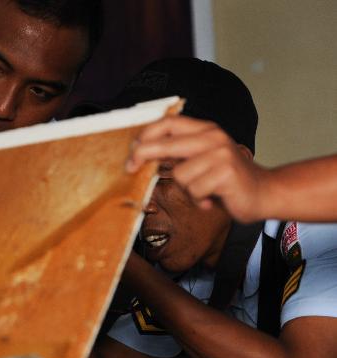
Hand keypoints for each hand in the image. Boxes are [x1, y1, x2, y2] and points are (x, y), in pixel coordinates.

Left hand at [127, 115, 269, 222]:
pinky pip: (194, 190)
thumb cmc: (226, 180)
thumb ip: (178, 153)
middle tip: (129, 167)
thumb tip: (142, 153)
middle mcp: (213, 137)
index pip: (170, 122)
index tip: (131, 150)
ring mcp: (221, 154)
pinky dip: (199, 200)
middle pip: (166, 143)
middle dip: (142, 156)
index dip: (146, 134)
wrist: (264, 193)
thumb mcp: (201, 159)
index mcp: (206, 130)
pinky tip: (211, 199)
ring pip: (180, 174)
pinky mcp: (226, 173)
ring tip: (202, 192)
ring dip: (187, 190)